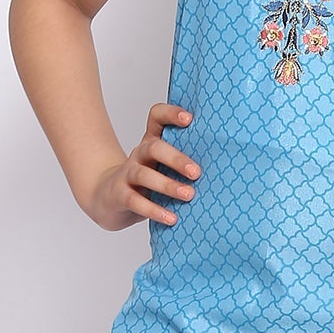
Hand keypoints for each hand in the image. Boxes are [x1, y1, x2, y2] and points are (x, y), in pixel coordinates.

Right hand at [84, 102, 201, 230]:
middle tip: (197, 173)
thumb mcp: (163, 167)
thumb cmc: (146, 182)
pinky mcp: (119, 195)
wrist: (107, 198)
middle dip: (176, 159)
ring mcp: (127, 174)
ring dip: (168, 185)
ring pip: (144, 175)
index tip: (189, 119)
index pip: (157, 117)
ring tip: (189, 195)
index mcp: (152, 143)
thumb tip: (226, 170)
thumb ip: (184, 164)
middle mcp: (139, 155)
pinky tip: (171, 218)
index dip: (171, 114)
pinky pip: (136, 201)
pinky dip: (154, 211)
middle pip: (154, 148)